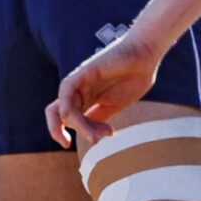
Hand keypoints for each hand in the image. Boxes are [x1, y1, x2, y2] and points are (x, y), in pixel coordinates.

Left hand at [45, 32, 165, 150]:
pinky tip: (79, 120)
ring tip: (99, 136)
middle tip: (67, 143)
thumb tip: (87, 135)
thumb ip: (98, 118)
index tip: (92, 142)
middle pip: (54, 113)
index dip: (68, 133)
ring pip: (63, 110)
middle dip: (56, 131)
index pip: (66, 118)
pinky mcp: (83, 73)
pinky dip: (68, 109)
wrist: (145, 56)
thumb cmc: (134, 78)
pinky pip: (66, 92)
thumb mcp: (114, 105)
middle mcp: (79, 92)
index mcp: (85, 99)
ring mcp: (79, 82)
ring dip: (79, 127)